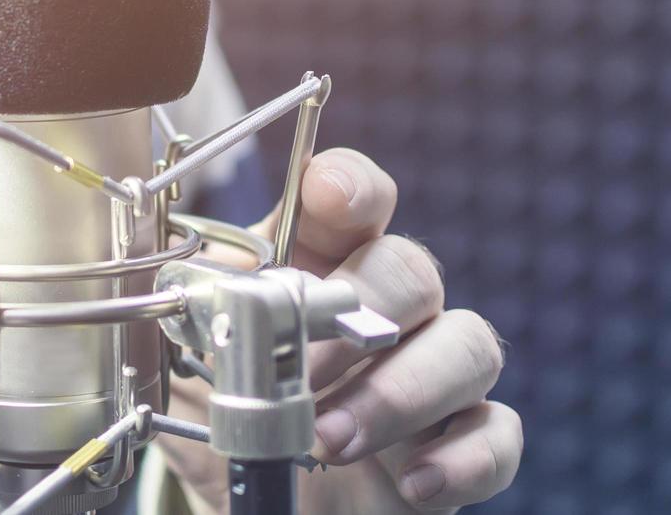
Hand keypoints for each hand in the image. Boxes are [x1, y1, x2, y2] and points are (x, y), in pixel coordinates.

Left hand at [161, 148, 522, 512]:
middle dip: (362, 316)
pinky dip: (464, 458)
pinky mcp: (461, 446)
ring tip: (332, 440)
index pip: (354, 201)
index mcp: (319, 268)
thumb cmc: (227, 413)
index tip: (330, 197)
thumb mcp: (187, 356)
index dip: (351, 186)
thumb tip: (170, 273)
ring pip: (469, 344)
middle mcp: (385, 309)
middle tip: (303, 376)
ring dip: (401, 392)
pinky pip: (500, 434)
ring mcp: (432, 374)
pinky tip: (413, 483)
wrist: (252, 494)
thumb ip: (191, 308)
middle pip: (413, 269)